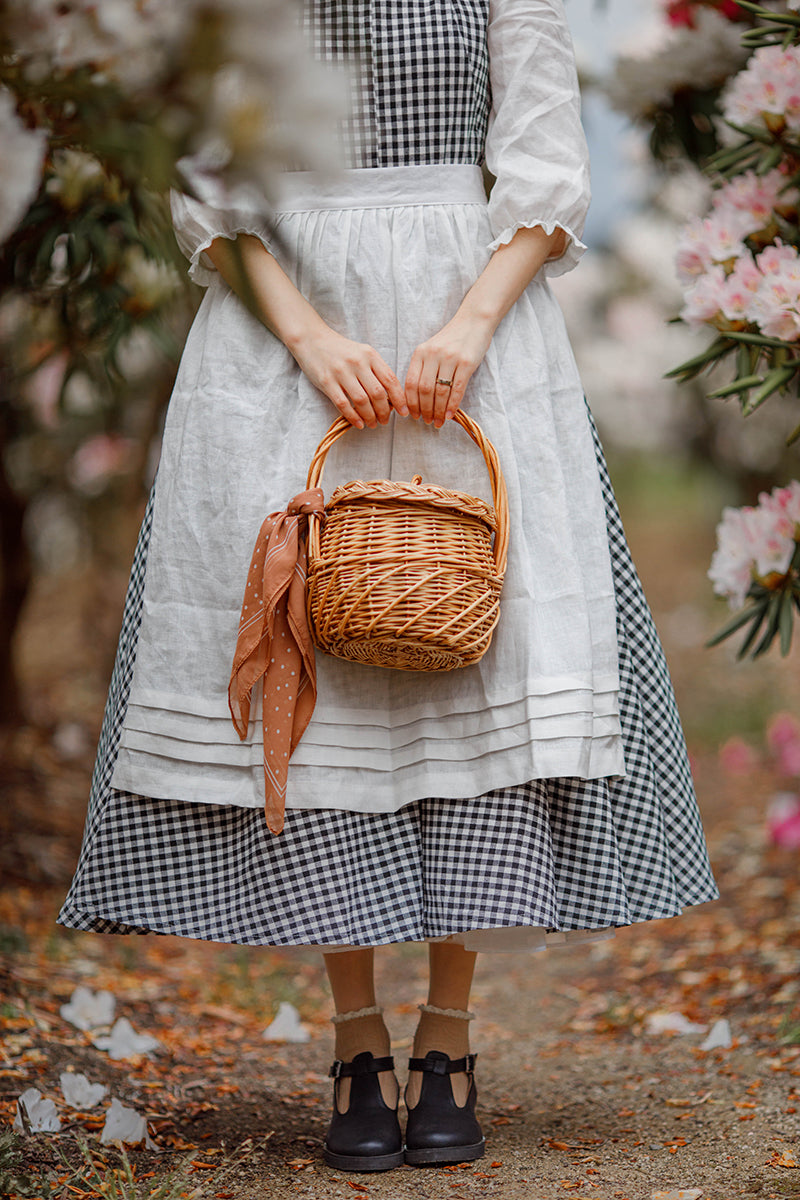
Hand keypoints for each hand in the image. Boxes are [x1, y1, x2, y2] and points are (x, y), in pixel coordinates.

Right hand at [290, 323, 407, 428]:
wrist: (312, 339)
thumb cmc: (341, 350)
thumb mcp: (363, 353)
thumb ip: (376, 371)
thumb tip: (391, 397)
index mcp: (370, 355)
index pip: (390, 380)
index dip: (399, 399)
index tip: (404, 412)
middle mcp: (357, 363)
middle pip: (377, 393)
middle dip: (384, 412)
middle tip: (385, 421)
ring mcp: (341, 372)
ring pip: (362, 400)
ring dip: (370, 416)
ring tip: (373, 424)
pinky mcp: (327, 382)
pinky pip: (343, 404)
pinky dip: (353, 417)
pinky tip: (359, 424)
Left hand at [404, 312, 492, 427]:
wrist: (473, 321)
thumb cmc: (451, 339)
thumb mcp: (431, 350)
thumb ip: (423, 369)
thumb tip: (417, 398)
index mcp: (420, 353)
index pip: (410, 383)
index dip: (411, 403)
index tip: (413, 415)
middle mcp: (433, 355)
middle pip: (424, 390)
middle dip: (424, 410)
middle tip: (427, 422)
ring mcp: (450, 358)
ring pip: (440, 392)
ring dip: (438, 411)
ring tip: (438, 422)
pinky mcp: (467, 363)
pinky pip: (457, 389)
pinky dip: (452, 405)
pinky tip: (449, 415)